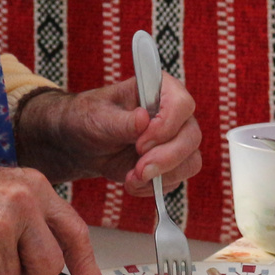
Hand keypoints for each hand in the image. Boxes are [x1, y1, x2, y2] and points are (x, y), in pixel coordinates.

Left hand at [13, 76, 203, 194]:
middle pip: (191, 136)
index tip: (140, 143)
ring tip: (131, 178)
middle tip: (138, 170)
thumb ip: (121, 121)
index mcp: (159, 88)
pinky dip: (155, 186)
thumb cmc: (89, 119)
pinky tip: (132, 182)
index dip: (166, 125)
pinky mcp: (172, 162)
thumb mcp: (98, 118)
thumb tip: (143, 119)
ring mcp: (175, 138)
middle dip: (166, 158)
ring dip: (162, 176)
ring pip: (191, 161)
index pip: (182, 103)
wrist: (83, 144)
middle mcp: (174, 112)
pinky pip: (178, 179)